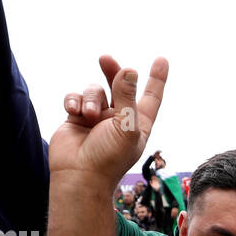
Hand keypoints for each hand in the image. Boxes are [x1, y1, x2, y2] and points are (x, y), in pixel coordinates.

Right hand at [49, 55, 167, 188]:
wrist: (79, 177)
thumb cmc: (108, 158)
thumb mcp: (125, 127)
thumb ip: (127, 97)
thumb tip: (129, 70)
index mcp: (138, 124)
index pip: (151, 97)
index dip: (157, 79)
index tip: (162, 59)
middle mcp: (118, 119)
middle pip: (119, 85)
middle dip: (113, 71)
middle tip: (105, 59)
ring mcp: (96, 119)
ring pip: (94, 91)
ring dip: (91, 98)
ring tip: (89, 116)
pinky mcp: (76, 119)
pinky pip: (75, 98)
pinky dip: (74, 101)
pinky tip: (74, 112)